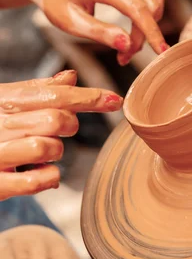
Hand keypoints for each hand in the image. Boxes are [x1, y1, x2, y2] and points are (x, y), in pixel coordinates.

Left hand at [0, 0, 166, 64]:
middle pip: (148, 7)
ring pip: (155, 0)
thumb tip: (126, 44)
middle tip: (124, 55)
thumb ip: (99, 33)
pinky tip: (135, 27)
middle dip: (143, 35)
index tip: (161, 52)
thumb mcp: (70, 22)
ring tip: (128, 43)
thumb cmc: (56, 1)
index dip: (151, 33)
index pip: (137, 9)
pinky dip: (150, 13)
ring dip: (148, 25)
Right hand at [0, 70, 121, 200]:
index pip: (55, 94)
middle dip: (69, 126)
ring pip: (47, 147)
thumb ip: (36, 91)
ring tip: (44, 153)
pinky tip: (40, 175)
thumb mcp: (2, 101)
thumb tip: (69, 76)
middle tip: (62, 131)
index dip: (89, 97)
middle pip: (55, 119)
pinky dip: (47, 178)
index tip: (115, 99)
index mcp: (3, 100)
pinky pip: (35, 181)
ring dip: (56, 153)